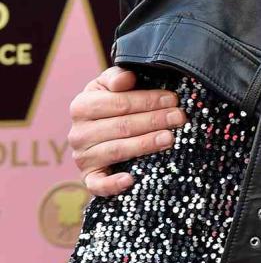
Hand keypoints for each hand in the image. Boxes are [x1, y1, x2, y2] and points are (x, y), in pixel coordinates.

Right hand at [68, 65, 184, 195]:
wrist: (98, 131)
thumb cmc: (111, 104)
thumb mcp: (110, 86)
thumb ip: (117, 77)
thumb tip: (126, 78)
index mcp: (82, 106)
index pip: (119, 103)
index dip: (148, 101)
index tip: (172, 99)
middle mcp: (78, 133)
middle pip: (122, 126)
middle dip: (154, 120)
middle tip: (179, 118)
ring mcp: (82, 157)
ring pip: (117, 150)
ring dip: (145, 145)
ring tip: (170, 138)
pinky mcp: (89, 178)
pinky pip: (98, 185)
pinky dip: (112, 184)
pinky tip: (130, 180)